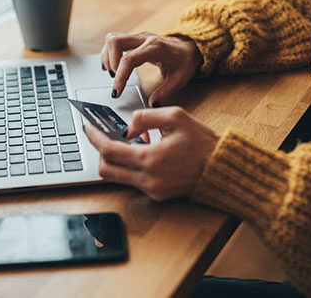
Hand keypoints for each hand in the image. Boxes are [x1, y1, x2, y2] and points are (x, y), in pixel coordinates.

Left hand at [84, 107, 219, 200]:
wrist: (222, 169)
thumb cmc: (203, 143)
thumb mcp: (175, 117)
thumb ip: (145, 117)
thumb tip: (127, 127)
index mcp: (151, 159)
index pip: (109, 151)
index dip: (94, 138)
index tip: (87, 128)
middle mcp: (148, 179)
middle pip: (106, 169)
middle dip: (100, 151)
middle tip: (102, 136)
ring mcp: (152, 190)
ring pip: (117, 177)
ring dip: (116, 159)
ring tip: (129, 141)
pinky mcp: (157, 195)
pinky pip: (133, 180)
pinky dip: (131, 166)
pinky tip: (143, 151)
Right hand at [100, 32, 200, 106]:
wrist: (189, 48)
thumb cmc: (184, 62)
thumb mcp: (179, 79)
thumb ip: (165, 92)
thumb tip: (152, 104)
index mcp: (155, 48)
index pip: (129, 59)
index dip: (120, 76)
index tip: (116, 92)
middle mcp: (144, 38)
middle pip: (115, 41)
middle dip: (110, 62)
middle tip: (115, 78)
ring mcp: (138, 36)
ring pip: (112, 39)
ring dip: (108, 57)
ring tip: (113, 73)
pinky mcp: (134, 39)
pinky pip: (114, 41)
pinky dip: (109, 53)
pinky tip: (112, 66)